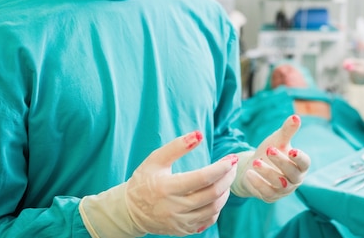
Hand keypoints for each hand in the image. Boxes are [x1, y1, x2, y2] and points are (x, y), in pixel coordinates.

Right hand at [79, 131, 238, 236]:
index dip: (221, 167)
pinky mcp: (183, 230)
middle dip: (228, 178)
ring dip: (225, 192)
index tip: (231, 158)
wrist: (130, 211)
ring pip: (213, 208)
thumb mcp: (156, 159)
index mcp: (166, 188)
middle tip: (233, 166)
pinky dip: (217, 207)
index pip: (202, 178)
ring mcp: (179, 222)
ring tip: (226, 179)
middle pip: (212, 194)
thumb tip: (199, 135)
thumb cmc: (144, 180)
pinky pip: (208, 220)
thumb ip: (177, 146)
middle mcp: (174, 208)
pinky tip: (217, 194)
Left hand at [231, 115, 310, 202]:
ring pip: (279, 184)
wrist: (254, 166)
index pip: (305, 163)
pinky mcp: (270, 196)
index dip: (299, 158)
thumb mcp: (278, 140)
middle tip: (269, 150)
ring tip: (255, 161)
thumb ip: (287, 130)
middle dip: (281, 162)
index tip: (292, 150)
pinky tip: (249, 173)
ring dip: (267, 172)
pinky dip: (257, 183)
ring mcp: (283, 190)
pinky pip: (266, 192)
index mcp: (300, 165)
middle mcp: (294, 180)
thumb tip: (296, 117)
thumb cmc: (270, 152)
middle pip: (292, 174)